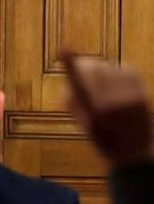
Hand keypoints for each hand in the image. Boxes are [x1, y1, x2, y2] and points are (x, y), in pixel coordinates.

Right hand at [62, 52, 152, 167]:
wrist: (133, 154)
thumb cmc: (103, 140)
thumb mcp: (82, 124)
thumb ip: (73, 101)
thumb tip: (69, 79)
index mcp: (92, 112)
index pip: (78, 83)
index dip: (70, 65)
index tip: (63, 48)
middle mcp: (111, 103)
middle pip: (95, 69)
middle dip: (87, 65)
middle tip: (82, 62)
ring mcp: (129, 98)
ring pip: (111, 69)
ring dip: (103, 69)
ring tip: (101, 80)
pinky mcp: (141, 95)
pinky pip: (127, 71)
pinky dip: (119, 72)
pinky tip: (117, 80)